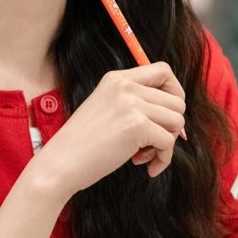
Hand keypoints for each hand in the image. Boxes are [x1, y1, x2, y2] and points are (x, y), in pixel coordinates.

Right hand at [33, 62, 184, 200]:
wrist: (60, 163)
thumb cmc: (82, 144)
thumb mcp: (106, 109)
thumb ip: (134, 103)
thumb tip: (174, 114)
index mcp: (117, 78)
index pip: (164, 71)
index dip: (175, 93)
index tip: (166, 115)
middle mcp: (126, 86)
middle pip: (177, 101)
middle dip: (170, 127)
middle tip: (150, 144)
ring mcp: (132, 104)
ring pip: (177, 122)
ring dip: (166, 144)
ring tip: (144, 155)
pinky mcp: (137, 126)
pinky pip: (168, 142)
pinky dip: (163, 159)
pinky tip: (147, 167)